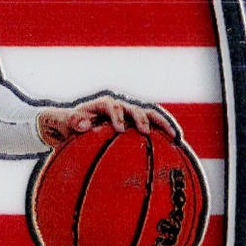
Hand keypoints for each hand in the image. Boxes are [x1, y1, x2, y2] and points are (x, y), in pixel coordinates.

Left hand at [37, 96, 178, 144]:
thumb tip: (84, 124)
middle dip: (142, 118)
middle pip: (135, 108)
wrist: (77, 122)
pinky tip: (176, 141)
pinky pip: (153, 123)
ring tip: (175, 135)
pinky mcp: (137, 122)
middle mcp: (120, 106)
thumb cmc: (72, 123)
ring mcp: (130, 113)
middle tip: (146, 131)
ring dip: (162, 123)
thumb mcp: (68, 121)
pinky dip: (164, 130)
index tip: (119, 129)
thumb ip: (74, 121)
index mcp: (104, 104)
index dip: (116, 116)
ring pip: (150, 114)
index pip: (112, 107)